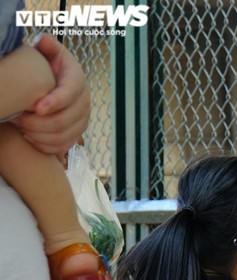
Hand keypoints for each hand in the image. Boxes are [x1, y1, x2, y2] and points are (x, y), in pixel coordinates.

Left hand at [10, 33, 90, 156]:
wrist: (60, 83)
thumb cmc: (50, 67)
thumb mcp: (51, 53)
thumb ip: (47, 45)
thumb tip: (43, 42)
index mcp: (78, 82)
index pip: (69, 95)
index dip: (55, 103)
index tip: (36, 107)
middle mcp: (84, 104)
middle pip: (65, 120)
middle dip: (38, 122)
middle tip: (16, 118)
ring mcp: (82, 121)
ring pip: (63, 136)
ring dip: (39, 135)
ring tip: (20, 127)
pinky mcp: (76, 134)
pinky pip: (63, 146)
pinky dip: (46, 146)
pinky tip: (30, 138)